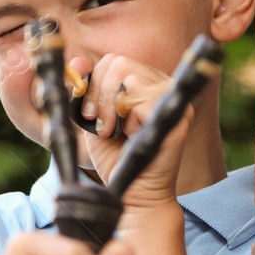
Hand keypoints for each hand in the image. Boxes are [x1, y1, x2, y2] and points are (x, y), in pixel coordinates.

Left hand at [66, 52, 192, 214]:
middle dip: (99, 94)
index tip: (88, 114)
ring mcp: (173, 99)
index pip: (113, 61)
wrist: (132, 193)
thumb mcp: (92, 119)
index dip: (93, 84)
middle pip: (119, 63)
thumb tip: (76, 61)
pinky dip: (128, 118)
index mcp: (145, 83)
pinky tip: (132, 136)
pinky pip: (142, 98)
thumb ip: (84, 91)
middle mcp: (163, 86)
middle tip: (100, 125)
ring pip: (130, 75)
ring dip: (111, 107)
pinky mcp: (179, 116)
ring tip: (113, 131)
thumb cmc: (115, 158)